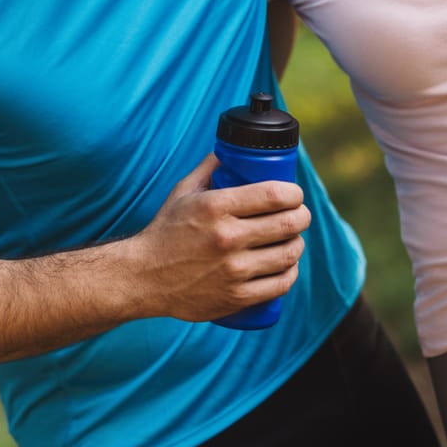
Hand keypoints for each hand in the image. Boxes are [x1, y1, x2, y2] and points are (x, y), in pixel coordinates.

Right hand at [130, 153, 309, 322]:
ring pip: (289, 254)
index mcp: (215, 206)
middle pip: (288, 223)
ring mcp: (233, 270)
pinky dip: (290, 273)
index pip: (274, 195)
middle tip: (300, 215)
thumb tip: (231, 150)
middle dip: (302, 216)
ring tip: (293, 240)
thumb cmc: (165, 231)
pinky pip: (280, 284)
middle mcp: (227, 237)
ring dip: (297, 244)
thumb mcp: (183, 192)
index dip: (294, 193)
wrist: (144, 277)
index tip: (295, 194)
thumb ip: (209, 168)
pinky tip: (287, 266)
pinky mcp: (236, 297)